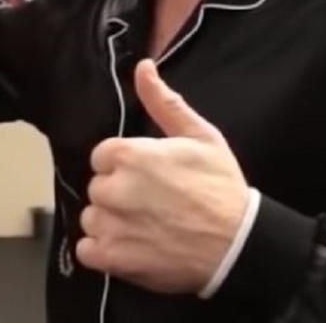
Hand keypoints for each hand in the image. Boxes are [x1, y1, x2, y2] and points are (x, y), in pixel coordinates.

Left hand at [75, 60, 250, 294]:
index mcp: (129, 155)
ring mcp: (110, 226)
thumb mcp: (201, 136)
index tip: (149, 178)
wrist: (238, 244)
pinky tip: (130, 248)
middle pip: (98, 187)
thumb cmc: (221, 187)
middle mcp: (113, 188)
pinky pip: (86, 251)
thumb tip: (143, 67)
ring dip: (110, 223)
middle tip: (152, 204)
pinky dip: (102, 251)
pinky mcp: (112, 258)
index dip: (125, 167)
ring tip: (145, 227)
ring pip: (92, 218)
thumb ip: (164, 102)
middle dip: (119, 194)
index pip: (103, 156)